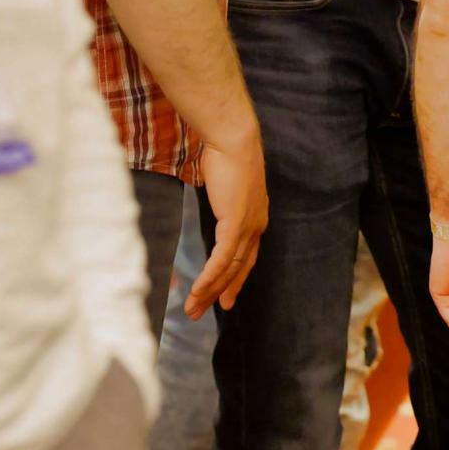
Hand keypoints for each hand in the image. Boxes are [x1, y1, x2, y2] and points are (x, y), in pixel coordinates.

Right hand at [186, 129, 267, 319]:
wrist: (233, 138)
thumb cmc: (225, 152)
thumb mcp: (223, 180)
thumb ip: (220, 195)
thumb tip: (210, 193)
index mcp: (255, 216)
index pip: (246, 255)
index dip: (234, 277)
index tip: (225, 295)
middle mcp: (256, 226)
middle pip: (238, 269)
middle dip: (221, 292)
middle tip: (206, 311)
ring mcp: (247, 228)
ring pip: (228, 270)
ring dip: (209, 292)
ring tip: (192, 309)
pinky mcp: (235, 226)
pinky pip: (221, 261)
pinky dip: (208, 279)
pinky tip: (197, 292)